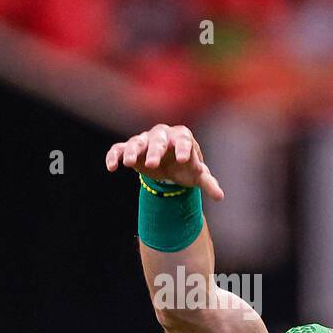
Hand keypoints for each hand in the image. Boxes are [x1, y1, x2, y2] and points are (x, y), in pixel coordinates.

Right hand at [105, 123, 223, 200]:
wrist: (169, 163)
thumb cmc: (185, 166)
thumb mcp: (197, 174)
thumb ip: (207, 183)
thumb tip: (220, 196)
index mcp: (181, 137)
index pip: (183, 139)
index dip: (183, 148)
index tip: (183, 160)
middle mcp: (162, 136)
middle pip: (158, 139)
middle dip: (155, 150)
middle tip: (154, 164)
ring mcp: (144, 141)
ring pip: (137, 142)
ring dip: (132, 151)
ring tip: (129, 164)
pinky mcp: (129, 149)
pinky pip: (119, 148)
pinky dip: (114, 156)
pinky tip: (111, 167)